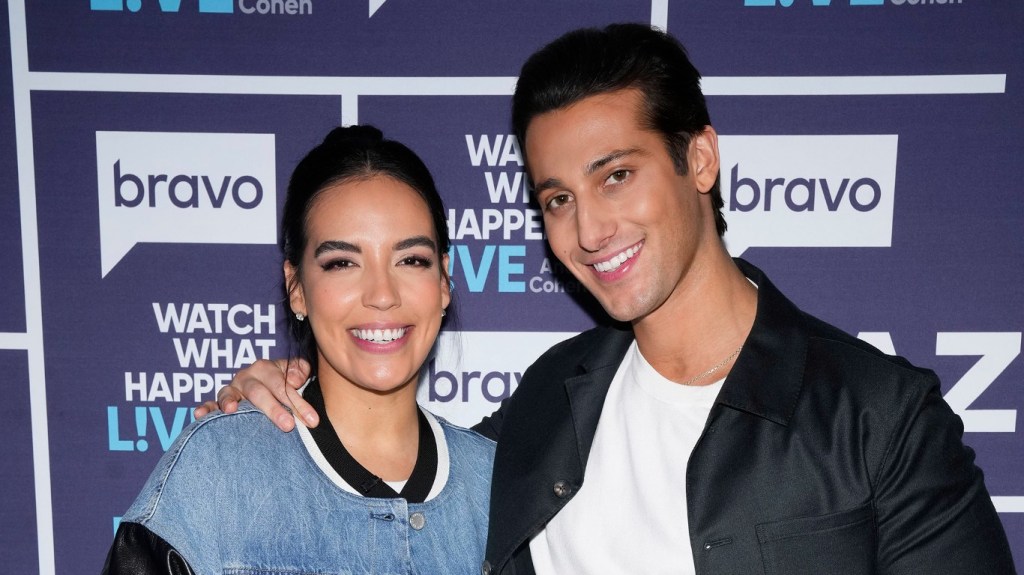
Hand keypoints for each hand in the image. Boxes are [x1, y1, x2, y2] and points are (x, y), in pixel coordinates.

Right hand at [193, 358, 316, 431]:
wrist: (268, 386)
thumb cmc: (284, 384)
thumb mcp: (295, 374)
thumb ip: (299, 370)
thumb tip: (295, 379)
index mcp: (266, 368)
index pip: (284, 385)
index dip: (299, 403)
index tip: (312, 420)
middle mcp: (246, 377)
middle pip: (259, 392)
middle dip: (274, 408)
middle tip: (288, 425)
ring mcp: (231, 390)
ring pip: (230, 395)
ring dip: (230, 401)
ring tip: (231, 409)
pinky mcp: (219, 403)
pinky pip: (210, 404)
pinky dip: (205, 409)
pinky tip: (200, 414)